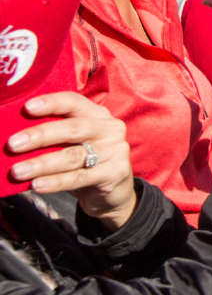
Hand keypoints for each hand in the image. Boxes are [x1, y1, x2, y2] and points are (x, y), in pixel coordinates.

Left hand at [9, 93, 135, 231]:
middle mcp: (110, 129)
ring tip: (18, 171)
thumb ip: (54, 137)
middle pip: (72, 129)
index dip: (51, 103)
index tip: (27, 107)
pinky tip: (37, 184)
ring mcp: (115, 151)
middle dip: (40, 136)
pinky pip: (79, 177)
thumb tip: (16, 136)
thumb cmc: (85, 162)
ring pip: (73, 156)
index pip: (74, 102)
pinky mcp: (115, 172)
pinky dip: (56, 182)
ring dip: (42, 163)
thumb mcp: (72, 144)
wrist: (112, 192)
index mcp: (98, 115)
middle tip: (13, 144)